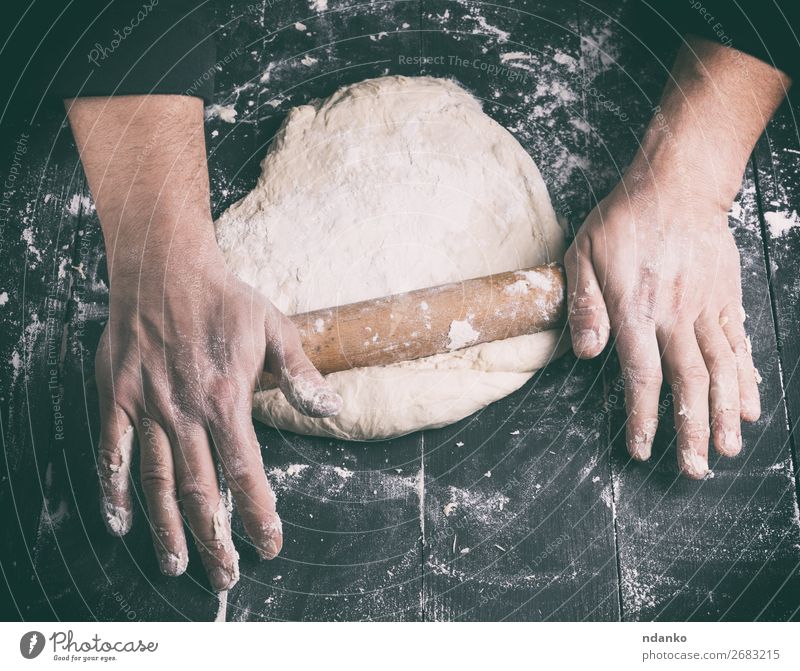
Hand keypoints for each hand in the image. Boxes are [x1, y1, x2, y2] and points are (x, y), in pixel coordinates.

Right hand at [95, 244, 341, 589]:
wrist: (165, 267)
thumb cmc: (225, 300)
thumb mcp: (274, 329)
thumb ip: (301, 375)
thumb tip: (332, 411)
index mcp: (227, 399)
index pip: (245, 471)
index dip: (257, 514)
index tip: (269, 545)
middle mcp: (185, 411)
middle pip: (199, 489)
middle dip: (214, 538)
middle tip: (226, 577)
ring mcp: (146, 406)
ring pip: (154, 480)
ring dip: (166, 528)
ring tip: (176, 566)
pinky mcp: (116, 396)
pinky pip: (111, 451)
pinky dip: (113, 489)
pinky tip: (118, 522)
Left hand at [565, 175, 759, 477]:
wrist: (678, 184)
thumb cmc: (623, 221)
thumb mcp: (583, 255)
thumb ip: (584, 306)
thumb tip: (584, 353)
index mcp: (636, 310)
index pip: (641, 375)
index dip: (643, 416)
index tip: (642, 449)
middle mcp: (675, 317)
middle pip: (688, 383)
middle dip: (691, 429)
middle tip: (695, 469)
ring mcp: (706, 309)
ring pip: (720, 370)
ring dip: (723, 414)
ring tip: (727, 450)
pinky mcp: (726, 300)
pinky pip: (738, 346)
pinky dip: (746, 379)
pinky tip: (751, 407)